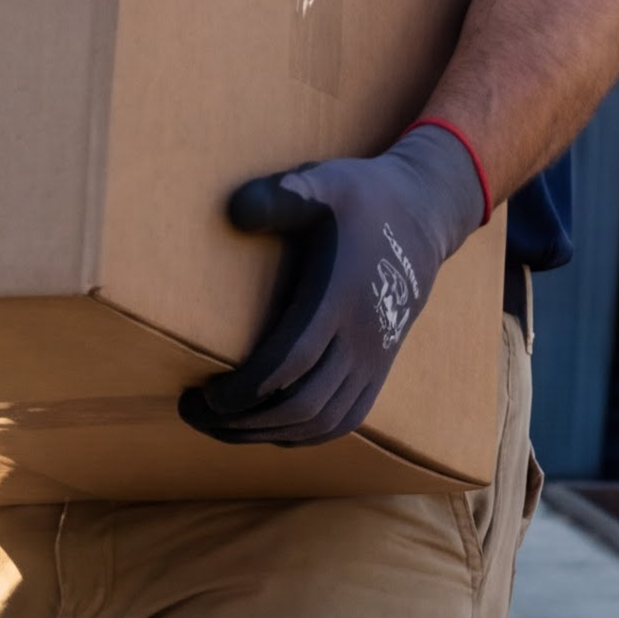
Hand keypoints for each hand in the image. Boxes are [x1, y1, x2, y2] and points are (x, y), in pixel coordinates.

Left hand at [181, 122, 487, 448]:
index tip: (203, 395)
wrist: (424, 215)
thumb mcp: (324, 183)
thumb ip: (280, 196)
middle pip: (301, 405)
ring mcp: (374, 357)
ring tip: (222, 426)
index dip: (243, 391)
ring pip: (322, 421)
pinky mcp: (380, 366)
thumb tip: (236, 214)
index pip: (288, 365)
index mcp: (339, 299)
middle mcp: (361, 338)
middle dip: (242, 422)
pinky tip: (270, 428)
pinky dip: (304, 434)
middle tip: (194, 413)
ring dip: (268, 433)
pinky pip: (346, 419)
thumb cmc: (362, 199)